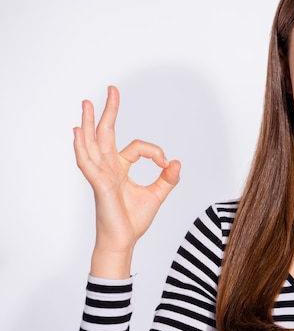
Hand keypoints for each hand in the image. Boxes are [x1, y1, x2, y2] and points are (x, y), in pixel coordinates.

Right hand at [73, 86, 180, 277]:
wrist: (123, 241)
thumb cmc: (133, 220)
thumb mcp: (157, 195)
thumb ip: (168, 178)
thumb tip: (177, 162)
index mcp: (120, 168)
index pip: (137, 147)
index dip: (156, 152)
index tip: (167, 163)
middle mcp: (108, 168)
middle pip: (105, 134)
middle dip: (108, 111)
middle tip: (111, 89)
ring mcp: (101, 175)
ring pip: (92, 143)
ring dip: (89, 123)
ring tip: (87, 103)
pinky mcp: (99, 184)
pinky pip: (88, 163)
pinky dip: (82, 147)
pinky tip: (79, 132)